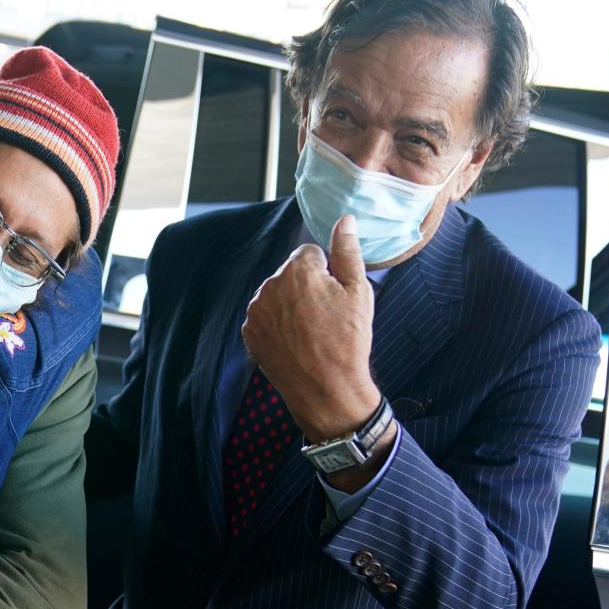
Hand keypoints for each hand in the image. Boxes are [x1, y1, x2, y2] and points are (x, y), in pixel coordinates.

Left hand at [242, 215, 380, 442]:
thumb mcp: (358, 292)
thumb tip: (344, 219)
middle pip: (291, 273)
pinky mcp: (250, 331)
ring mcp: (256, 310)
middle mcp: (270, 285)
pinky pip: (265, 316)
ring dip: (290, 304)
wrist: (326, 389)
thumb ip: (348, 251)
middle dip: (307, 287)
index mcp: (297, 269)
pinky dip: (277, 323)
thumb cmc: (348, 341)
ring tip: (311, 331)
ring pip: (276, 294)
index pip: (310, 254)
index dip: (327, 273)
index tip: (335, 297)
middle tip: (325, 317)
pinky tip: (295, 340)